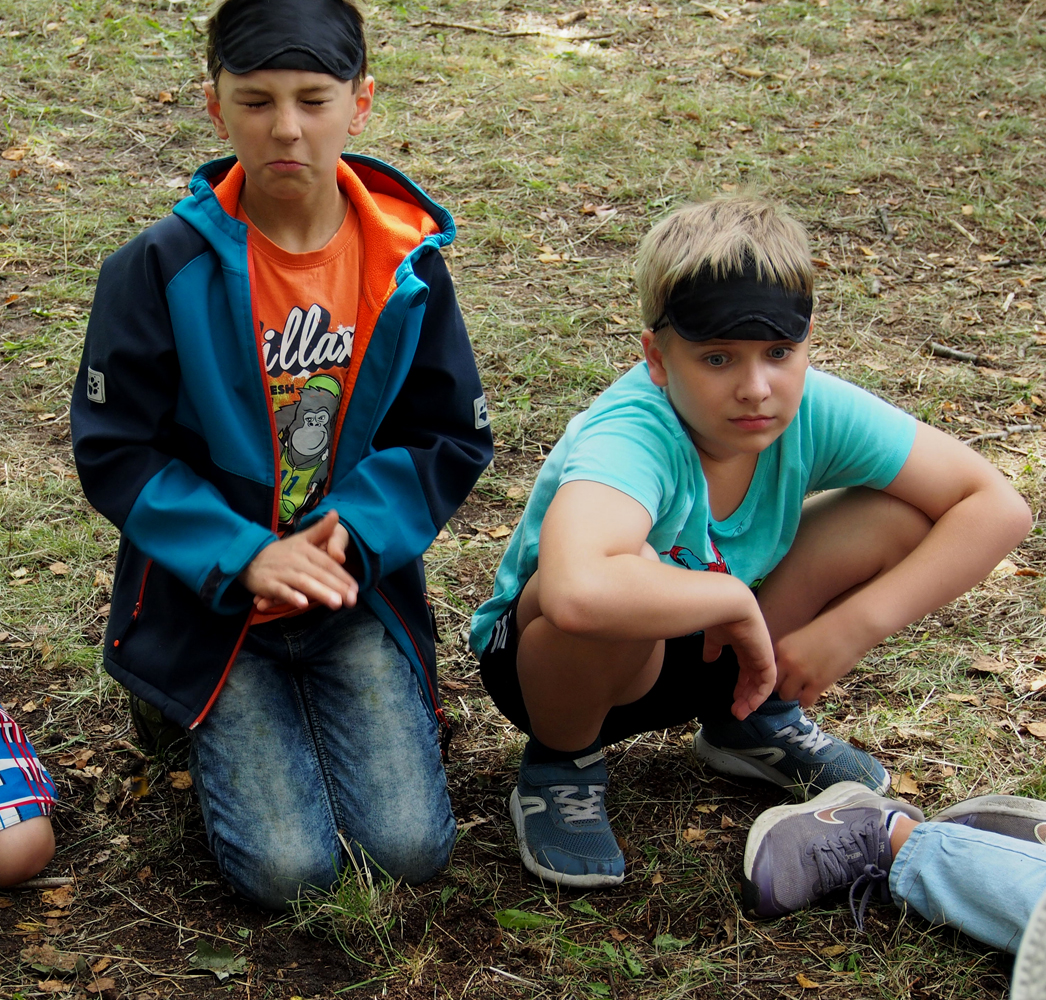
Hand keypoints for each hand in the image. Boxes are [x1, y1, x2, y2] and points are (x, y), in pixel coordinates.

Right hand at [240, 510, 357, 612]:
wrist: (247, 557)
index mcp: (305, 549)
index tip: (356, 589)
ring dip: (320, 592)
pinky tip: (303, 604)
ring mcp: (281, 571)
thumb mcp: (301, 539)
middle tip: (352, 600)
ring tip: (336, 603)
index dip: (342, 575)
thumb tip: (336, 513)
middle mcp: (295, 559)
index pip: (328, 563)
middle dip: (337, 587)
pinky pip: (281, 590)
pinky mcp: (267, 583)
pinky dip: (291, 596)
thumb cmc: (280, 552)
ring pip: (303, 582)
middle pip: (319, 573)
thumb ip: (321, 530)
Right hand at [703, 612, 776, 720]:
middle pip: (754, 680)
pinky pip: (767, 682)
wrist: (729, 606)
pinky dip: (760, 695)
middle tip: (736, 712)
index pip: (746, 671)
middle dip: (745, 697)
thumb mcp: (715, 638)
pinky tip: (750, 705)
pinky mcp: (767, 659)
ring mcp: (763, 655)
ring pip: (761, 684)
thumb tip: (708, 660)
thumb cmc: (720, 617)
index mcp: (744, 646)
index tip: (732, 700)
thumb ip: (713, 649)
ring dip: (751, 700)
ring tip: (741, 713)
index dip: (740, 686)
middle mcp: (756, 652)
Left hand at [774, 616, 865, 707]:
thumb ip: (788, 654)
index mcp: (780, 648)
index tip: (783, 676)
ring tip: (803, 689)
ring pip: (786, 696)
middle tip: (793, 684)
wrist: (849, 628)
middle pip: (774, 685)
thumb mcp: (798, 639)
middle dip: (782, 686)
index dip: (776, 674)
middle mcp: (787, 661)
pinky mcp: (817, 684)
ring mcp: (801, 673)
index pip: (768, 669)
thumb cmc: (827, 630)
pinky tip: (812, 693)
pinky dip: (807, 700)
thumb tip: (783, 673)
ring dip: (794, 694)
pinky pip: (804, 702)